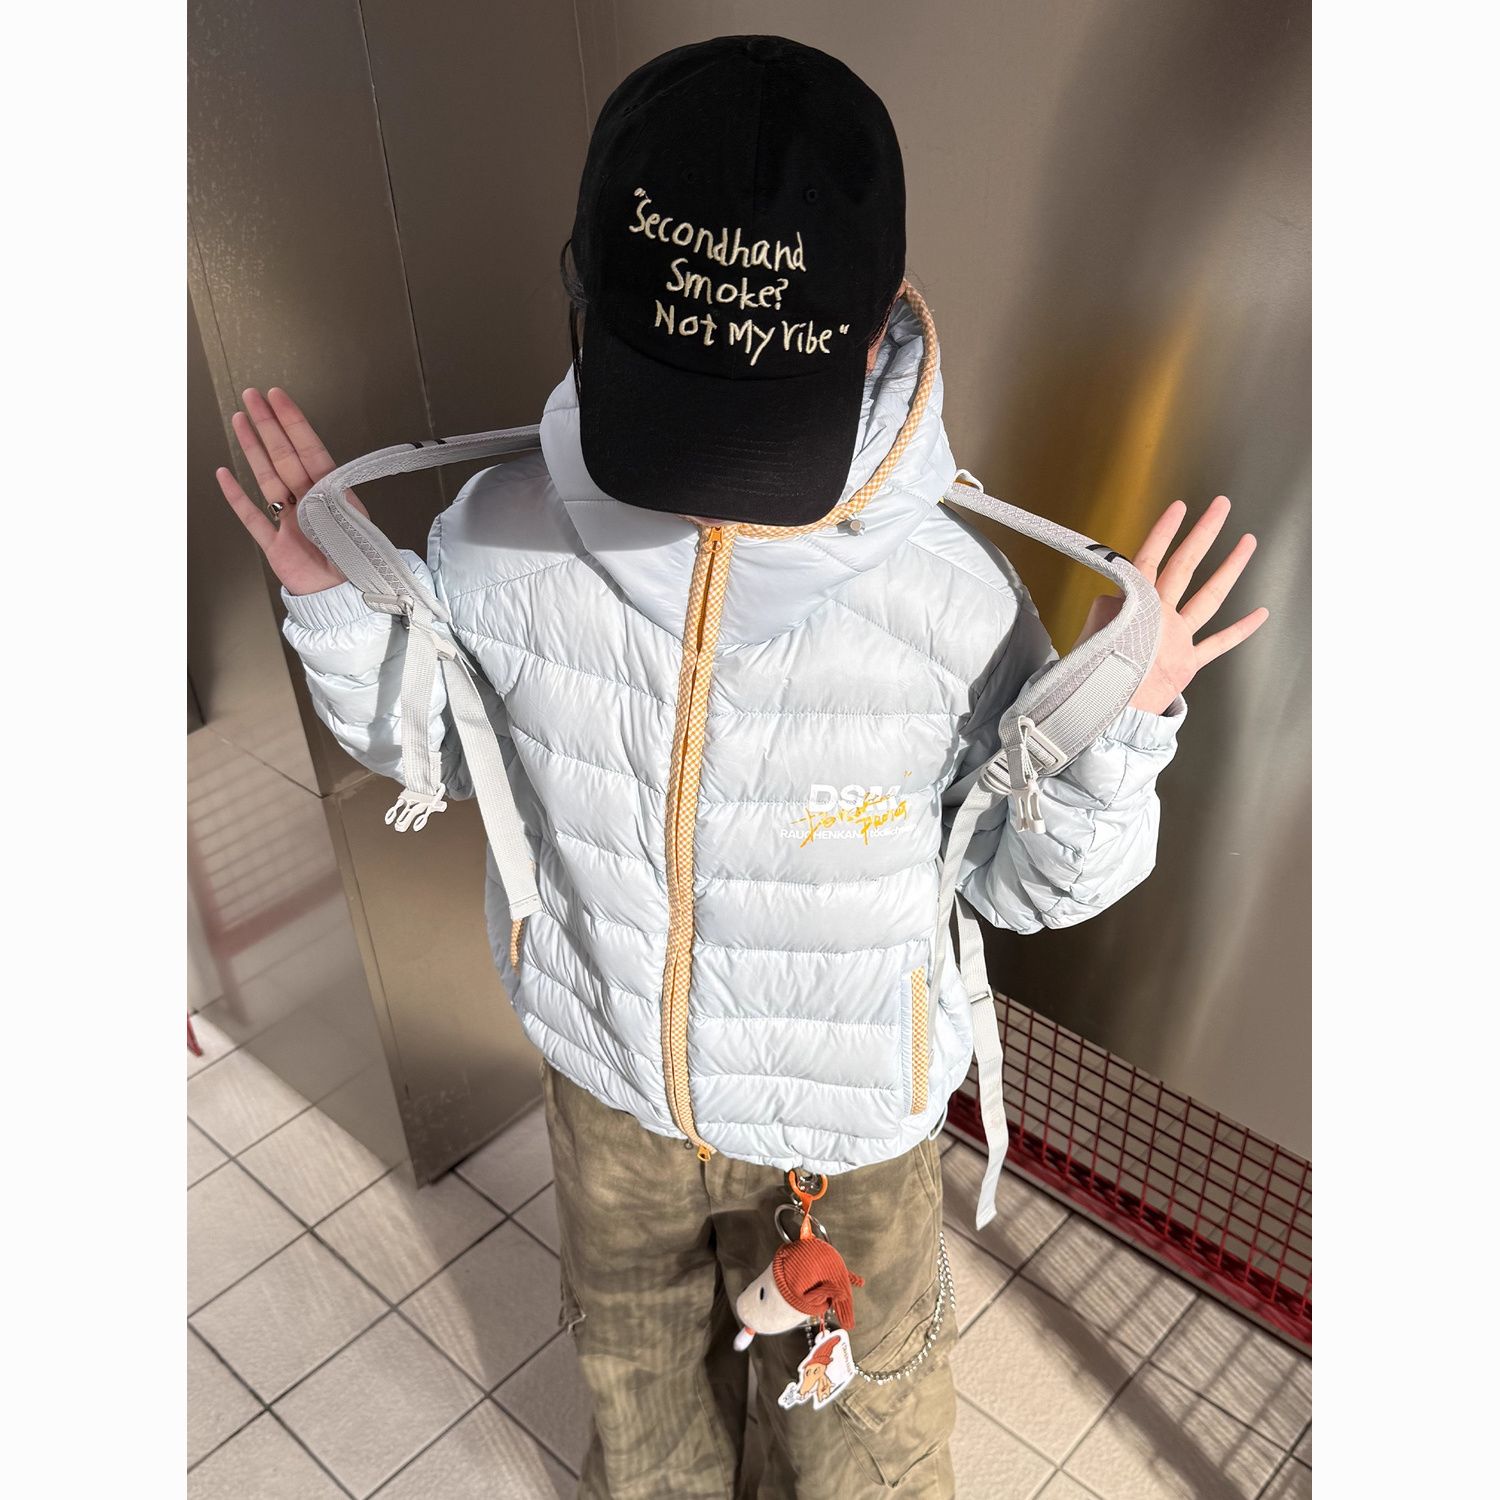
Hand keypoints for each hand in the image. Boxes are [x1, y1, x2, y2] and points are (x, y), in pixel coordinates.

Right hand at [214, 386, 367, 595]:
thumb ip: (330, 501)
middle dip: (268, 425)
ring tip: (240, 419)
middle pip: (284, 456)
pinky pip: (252, 518)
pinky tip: (224, 475)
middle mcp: (308, 503)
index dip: (292, 423)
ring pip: (266, 478)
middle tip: (252, 396)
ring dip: (253, 449)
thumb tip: (313, 479)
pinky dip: (236, 497)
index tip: (277, 397)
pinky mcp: (275, 546)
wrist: (347, 603)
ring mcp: (289, 522)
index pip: (309, 450)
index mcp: (331, 495)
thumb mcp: (350, 525)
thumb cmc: (357, 565)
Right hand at [1075, 495, 1268, 714]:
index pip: (1148, 560)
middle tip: (1220, 506)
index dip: (1163, 533)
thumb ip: (1108, 610)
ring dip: (1230, 567)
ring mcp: (1180, 639)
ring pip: (1210, 597)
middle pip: (1185, 567)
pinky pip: (1219, 643)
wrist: (1112, 718)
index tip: (1178, 508)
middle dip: (1203, 533)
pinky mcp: (1190, 662)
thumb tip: (1117, 598)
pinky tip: (1261, 613)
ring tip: (1248, 542)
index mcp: (1136, 608)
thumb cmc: (1094, 679)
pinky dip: (1241, 629)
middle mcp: (1163, 618)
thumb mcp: (1090, 635)